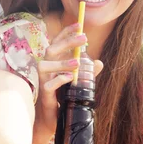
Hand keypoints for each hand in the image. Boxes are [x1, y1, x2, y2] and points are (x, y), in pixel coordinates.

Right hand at [35, 23, 102, 137]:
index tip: (78, 24)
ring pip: (45, 64)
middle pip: (51, 49)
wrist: (52, 118)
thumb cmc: (63, 96)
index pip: (57, 42)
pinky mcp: (44, 94)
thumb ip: (87, 73)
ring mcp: (43, 80)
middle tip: (84, 38)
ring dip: (62, 62)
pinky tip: (70, 78)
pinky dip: (59, 79)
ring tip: (78, 62)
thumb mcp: (78, 82)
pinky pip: (48, 84)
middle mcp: (46, 68)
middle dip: (67, 42)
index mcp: (53, 62)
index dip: (66, 32)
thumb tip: (99, 63)